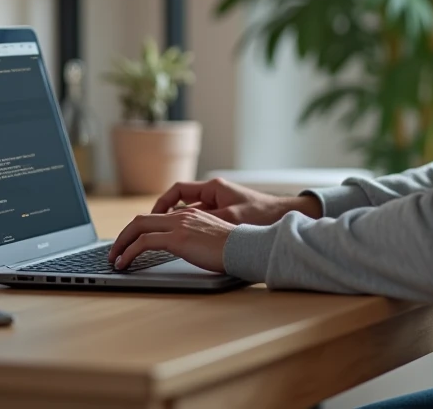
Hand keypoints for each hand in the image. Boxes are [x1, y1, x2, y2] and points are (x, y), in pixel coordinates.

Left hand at [108, 208, 233, 272]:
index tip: (129, 244)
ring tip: (114, 259)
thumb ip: (196, 239)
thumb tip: (187, 250)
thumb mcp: (210, 240)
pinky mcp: (177, 239)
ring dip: (121, 244)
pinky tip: (123, 264)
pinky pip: (143, 242)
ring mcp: (178, 226)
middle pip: (140, 220)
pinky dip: (128, 252)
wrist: (245, 247)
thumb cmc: (233, 249)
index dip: (137, 230)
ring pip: (137, 228)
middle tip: (114, 252)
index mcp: (189, 215)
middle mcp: (181, 216)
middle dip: (123, 237)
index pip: (155, 218)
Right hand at [151, 178, 322, 225]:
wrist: (285, 216)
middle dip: (162, 217)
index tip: (151, 218)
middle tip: (148, 232)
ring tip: (162, 240)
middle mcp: (213, 194)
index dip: (161, 204)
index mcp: (213, 189)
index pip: (177, 191)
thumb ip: (205, 221)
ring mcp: (219, 205)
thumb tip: (180, 228)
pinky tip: (185, 243)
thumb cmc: (262, 214)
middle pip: (179, 202)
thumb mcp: (231, 218)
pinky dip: (189, 230)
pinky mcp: (225, 217)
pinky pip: (199, 221)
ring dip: (176, 225)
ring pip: (188, 213)